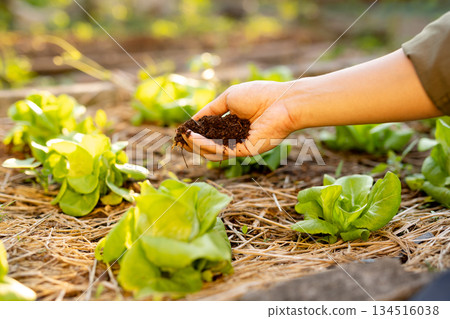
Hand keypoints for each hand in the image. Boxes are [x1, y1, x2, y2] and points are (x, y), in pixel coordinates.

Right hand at [181, 81, 297, 160]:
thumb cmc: (259, 95)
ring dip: (198, 146)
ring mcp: (241, 145)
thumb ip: (211, 110)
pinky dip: (208, 146)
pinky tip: (196, 139)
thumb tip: (193, 120)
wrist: (282, 101)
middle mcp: (236, 136)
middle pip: (211, 145)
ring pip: (214, 151)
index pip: (211, 132)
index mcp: (233, 123)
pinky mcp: (246, 151)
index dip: (196, 133)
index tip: (183, 132)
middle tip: (181, 139)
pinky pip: (223, 152)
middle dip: (194, 143)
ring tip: (186, 138)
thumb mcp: (229, 98)